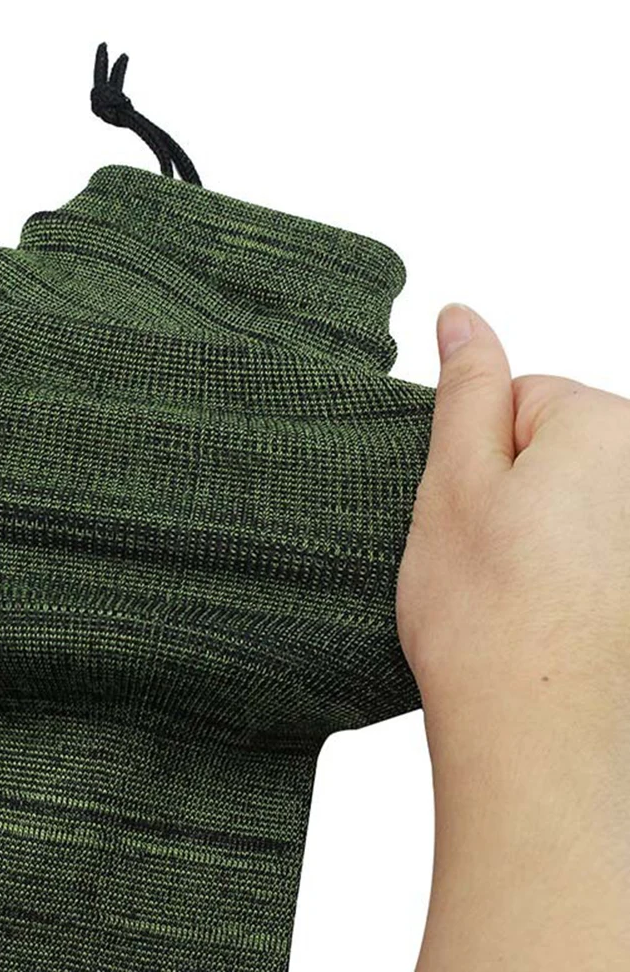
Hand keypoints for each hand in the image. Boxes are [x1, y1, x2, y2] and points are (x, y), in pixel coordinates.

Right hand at [397, 304, 629, 968]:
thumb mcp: (453, 482)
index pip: (524, 398)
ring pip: (579, 505)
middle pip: (561, 449)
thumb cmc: (487, 615)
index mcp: (606, 427)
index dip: (480, 454)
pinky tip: (554, 618)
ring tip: (521, 596)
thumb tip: (462, 317)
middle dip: (518, 491)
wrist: (538, 741)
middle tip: (490, 557)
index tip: (472, 514)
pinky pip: (598, 551)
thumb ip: (466, 389)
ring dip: (544, 537)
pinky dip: (574, 576)